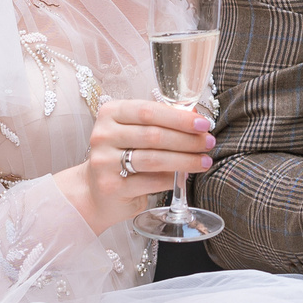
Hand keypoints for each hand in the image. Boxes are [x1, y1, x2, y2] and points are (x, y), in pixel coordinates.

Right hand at [54, 99, 211, 232]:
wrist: (94, 191)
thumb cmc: (121, 155)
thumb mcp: (135, 131)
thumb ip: (160, 122)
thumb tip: (195, 117)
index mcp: (110, 113)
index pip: (149, 111)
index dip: (179, 118)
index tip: (203, 123)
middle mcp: (103, 135)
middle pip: (154, 135)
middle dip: (187, 139)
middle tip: (208, 143)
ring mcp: (104, 162)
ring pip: (153, 159)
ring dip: (184, 160)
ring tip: (204, 161)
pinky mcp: (111, 186)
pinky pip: (149, 181)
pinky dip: (171, 179)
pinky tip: (184, 178)